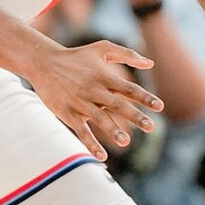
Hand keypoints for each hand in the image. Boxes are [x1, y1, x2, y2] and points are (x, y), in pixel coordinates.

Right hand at [25, 40, 162, 160]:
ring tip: (125, 141)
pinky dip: (91, 144)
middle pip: (118, 105)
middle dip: (135, 116)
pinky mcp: (68, 113)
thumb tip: (150, 64)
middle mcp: (94, 90)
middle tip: (151, 126)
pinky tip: (102, 156)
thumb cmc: (76, 56)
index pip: (129, 88)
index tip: (160, 106)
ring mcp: (81, 103)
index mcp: (104, 76)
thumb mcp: (101, 48)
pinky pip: (81, 131)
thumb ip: (126, 54)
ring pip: (99, 119)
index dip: (145, 97)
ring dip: (113, 130)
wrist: (44, 62)